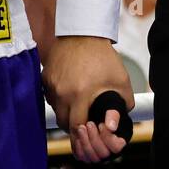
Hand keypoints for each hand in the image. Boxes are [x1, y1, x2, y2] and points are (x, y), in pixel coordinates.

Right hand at [42, 35, 133, 162]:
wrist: (82, 33)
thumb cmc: (102, 56)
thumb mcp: (120, 79)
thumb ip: (123, 103)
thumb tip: (116, 122)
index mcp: (80, 94)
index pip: (76, 127)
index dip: (82, 135)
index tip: (88, 133)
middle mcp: (62, 92)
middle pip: (64, 122)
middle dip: (74, 126)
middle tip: (84, 122)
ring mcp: (51, 86)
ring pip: (56, 110)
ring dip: (66, 113)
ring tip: (78, 106)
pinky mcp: (44, 79)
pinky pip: (49, 97)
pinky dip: (59, 100)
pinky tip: (70, 92)